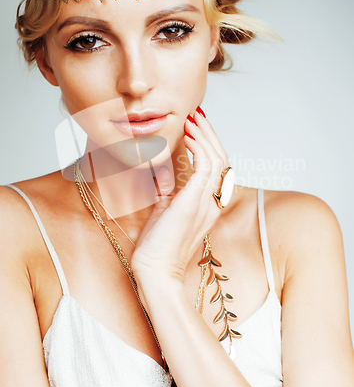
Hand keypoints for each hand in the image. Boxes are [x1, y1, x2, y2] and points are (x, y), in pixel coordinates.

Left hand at [131, 108, 229, 282]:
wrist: (154, 271)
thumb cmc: (157, 245)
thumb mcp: (164, 210)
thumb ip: (168, 191)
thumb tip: (164, 173)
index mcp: (208, 205)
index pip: (217, 168)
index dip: (209, 145)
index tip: (196, 127)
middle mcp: (213, 203)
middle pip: (222, 160)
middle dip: (210, 135)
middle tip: (197, 115)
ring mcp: (206, 203)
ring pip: (218, 160)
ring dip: (205, 136)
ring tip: (192, 119)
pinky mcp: (194, 202)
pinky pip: (205, 168)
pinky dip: (199, 149)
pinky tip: (188, 136)